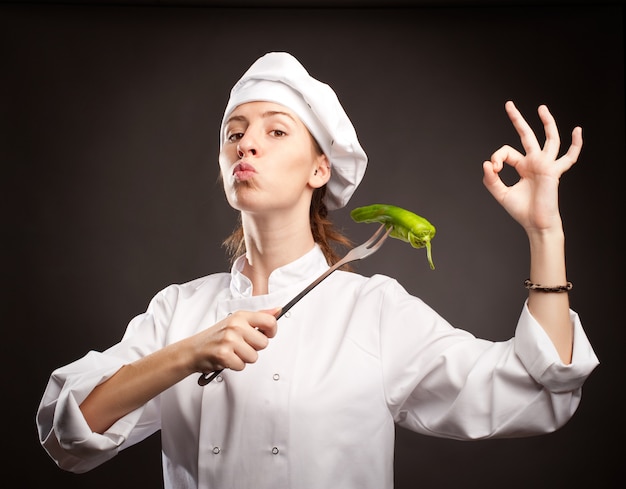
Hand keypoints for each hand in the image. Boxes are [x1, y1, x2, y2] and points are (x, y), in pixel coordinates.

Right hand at [190, 308, 279, 373]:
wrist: (194, 350)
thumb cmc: (216, 336)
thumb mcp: (237, 321)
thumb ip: (259, 316)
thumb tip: (277, 310)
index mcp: (241, 316)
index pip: (269, 321)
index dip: (272, 331)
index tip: (266, 334)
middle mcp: (235, 326)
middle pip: (263, 343)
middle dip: (254, 348)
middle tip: (241, 345)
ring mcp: (229, 339)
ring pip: (254, 357)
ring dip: (244, 358)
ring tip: (233, 352)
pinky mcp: (224, 354)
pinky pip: (242, 366)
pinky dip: (235, 365)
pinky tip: (227, 358)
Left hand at [482, 101, 582, 233]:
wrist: (536, 224)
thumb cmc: (521, 210)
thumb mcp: (500, 194)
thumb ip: (491, 179)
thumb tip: (486, 163)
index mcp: (523, 166)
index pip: (507, 152)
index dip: (497, 157)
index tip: (494, 169)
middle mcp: (535, 162)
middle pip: (527, 135)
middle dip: (517, 119)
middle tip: (508, 104)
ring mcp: (546, 165)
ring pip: (550, 139)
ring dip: (547, 123)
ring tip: (541, 108)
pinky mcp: (554, 172)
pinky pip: (569, 157)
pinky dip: (575, 145)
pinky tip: (577, 131)